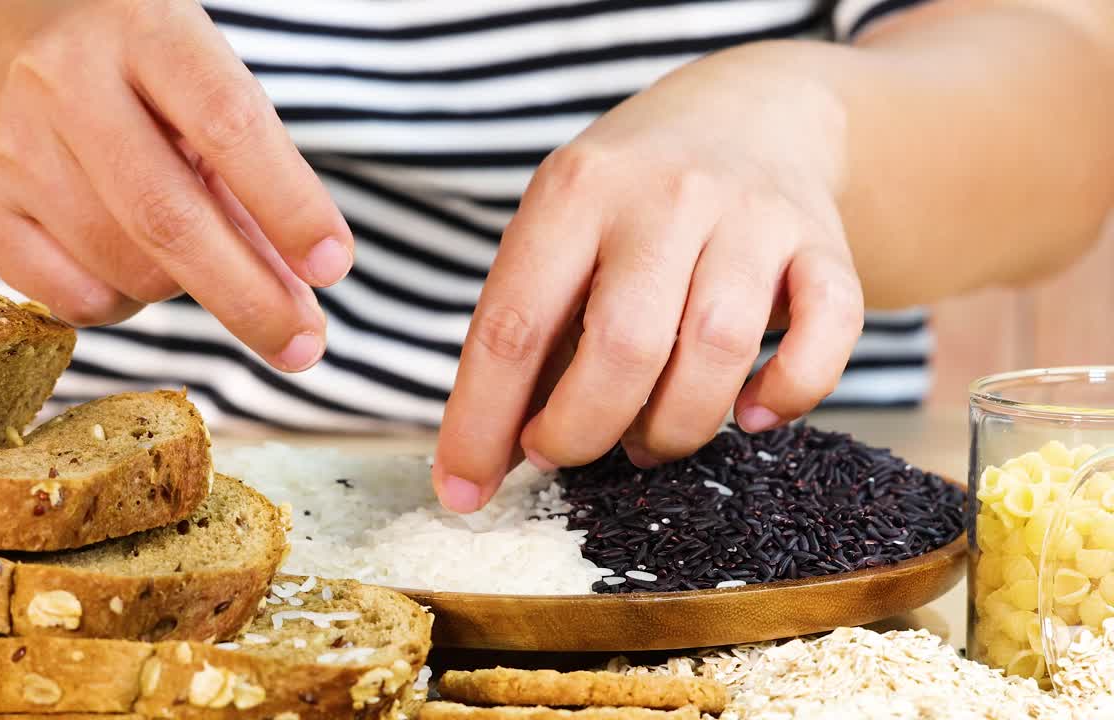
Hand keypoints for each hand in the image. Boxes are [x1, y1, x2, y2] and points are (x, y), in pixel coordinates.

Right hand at [0, 0, 350, 370]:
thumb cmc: (131, 75)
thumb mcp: (200, 88)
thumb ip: (255, 185)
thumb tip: (302, 306)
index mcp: (144, 30)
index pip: (230, 125)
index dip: (289, 205)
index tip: (334, 267)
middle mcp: (65, 80)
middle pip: (170, 220)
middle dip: (251, 299)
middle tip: (305, 345)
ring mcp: (10, 145)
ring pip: (129, 271)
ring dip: (184, 289)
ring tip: (186, 247)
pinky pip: (77, 301)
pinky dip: (125, 302)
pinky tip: (124, 258)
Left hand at [434, 47, 864, 510]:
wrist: (753, 111)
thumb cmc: (630, 201)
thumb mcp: (559, 231)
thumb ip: (527, 334)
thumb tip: (480, 460)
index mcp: (574, 191)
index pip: (513, 325)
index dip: (482, 423)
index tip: (463, 491)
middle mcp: (664, 196)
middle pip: (621, 348)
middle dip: (580, 433)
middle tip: (564, 452)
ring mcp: (751, 216)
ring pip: (716, 353)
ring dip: (673, 429)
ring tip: (645, 441)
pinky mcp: (823, 243)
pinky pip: (825, 336)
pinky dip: (787, 393)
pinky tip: (749, 413)